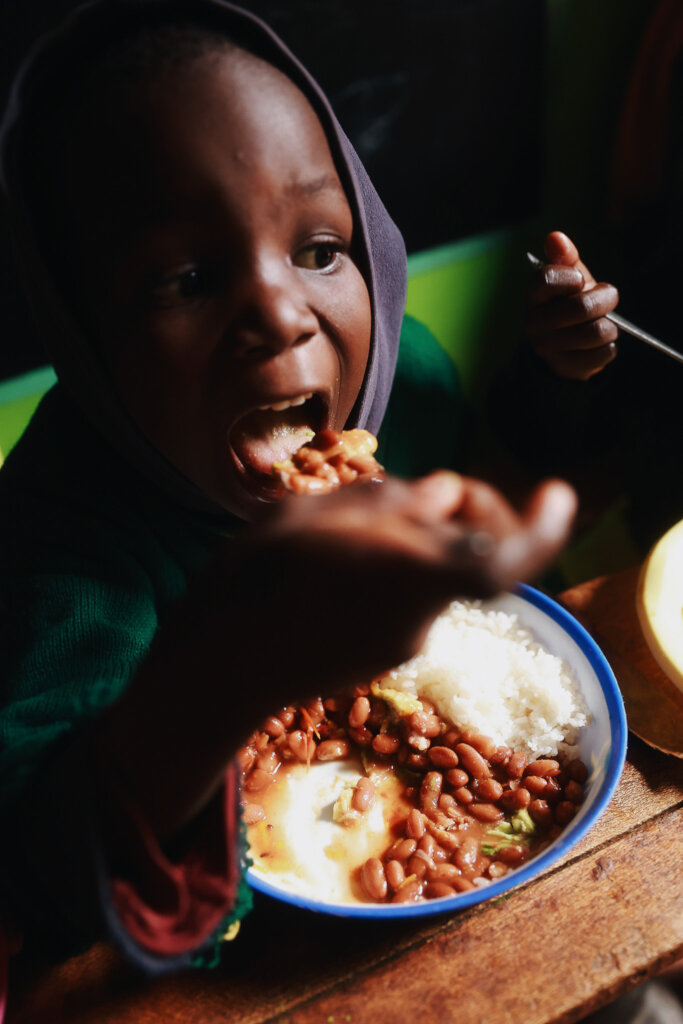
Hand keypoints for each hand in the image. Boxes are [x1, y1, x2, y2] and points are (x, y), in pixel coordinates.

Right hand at [239, 471, 576, 683]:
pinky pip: (404, 597)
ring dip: (411, 538)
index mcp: (411, 576)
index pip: (506, 560)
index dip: (543, 526)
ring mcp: (401, 642)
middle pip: (468, 551)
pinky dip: (390, 568)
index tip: (557, 492)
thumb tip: (444, 495)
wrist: (216, 669)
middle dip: (459, 510)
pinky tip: (332, 565)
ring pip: (430, 571)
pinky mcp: (379, 655)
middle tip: (415, 493)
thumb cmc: (256, 584)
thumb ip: (391, 503)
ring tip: (340, 529)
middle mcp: (421, 615)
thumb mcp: (315, 515)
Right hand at [526, 231, 619, 379]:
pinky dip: (610, 347)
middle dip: (606, 299)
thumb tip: (555, 236)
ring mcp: (549, 348)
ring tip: (606, 324)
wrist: (563, 350)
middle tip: (609, 297)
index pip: (546, 279)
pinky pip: (603, 353)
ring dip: (611, 326)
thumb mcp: (569, 281)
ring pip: (596, 332)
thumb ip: (565, 259)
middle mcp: (535, 323)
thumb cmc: (569, 306)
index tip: (580, 280)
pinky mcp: (566, 367)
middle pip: (581, 307)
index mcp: (534, 296)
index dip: (572, 277)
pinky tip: (600, 344)